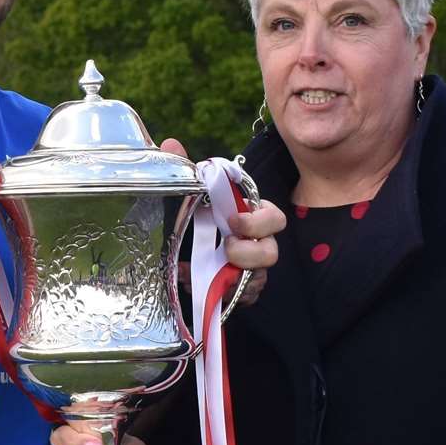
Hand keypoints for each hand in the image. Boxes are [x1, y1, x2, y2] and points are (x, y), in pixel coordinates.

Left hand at [159, 137, 282, 304]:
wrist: (181, 251)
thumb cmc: (194, 217)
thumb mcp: (188, 194)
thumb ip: (185, 171)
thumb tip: (172, 144)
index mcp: (251, 217)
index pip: (273, 217)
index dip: (259, 221)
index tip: (234, 221)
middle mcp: (257, 244)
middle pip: (272, 252)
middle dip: (250, 253)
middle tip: (225, 249)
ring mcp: (251, 271)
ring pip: (258, 280)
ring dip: (232, 279)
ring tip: (200, 273)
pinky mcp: (240, 293)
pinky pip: (240, 299)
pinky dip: (219, 295)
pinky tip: (193, 284)